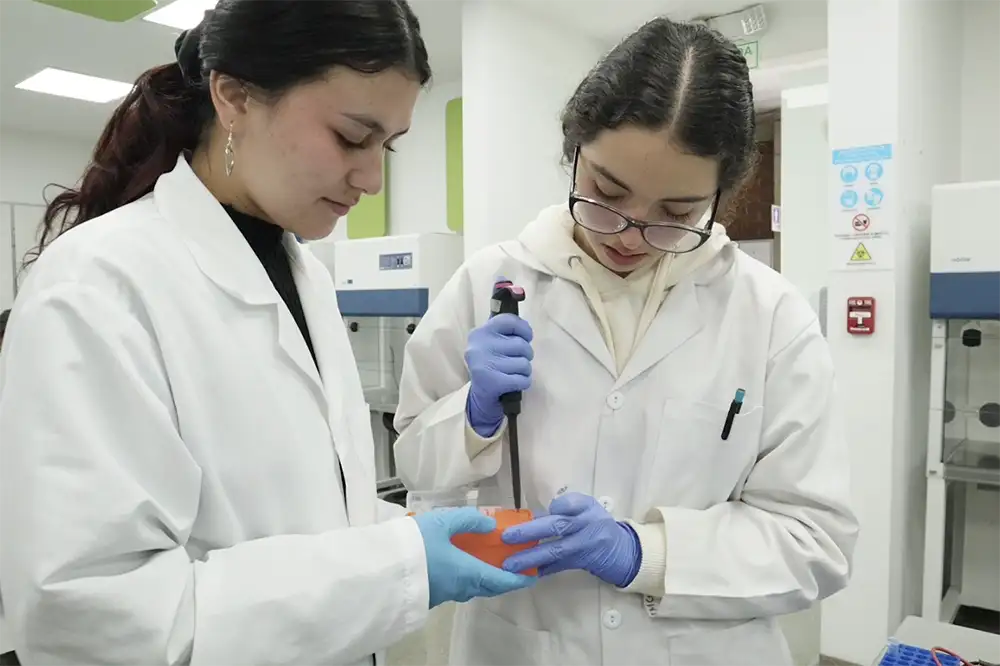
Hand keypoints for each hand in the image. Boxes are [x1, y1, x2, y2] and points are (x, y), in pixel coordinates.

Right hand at [414, 508, 534, 607]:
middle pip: (488, 586)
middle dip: (502, 578)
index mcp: (469, 573)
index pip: (502, 581)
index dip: (519, 579)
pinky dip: (466, 575)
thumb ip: (468, 520)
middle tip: (510, 565)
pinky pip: (456, 586)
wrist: (381, 569)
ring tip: (487, 560)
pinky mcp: (430, 593)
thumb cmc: (416, 544)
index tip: (531, 576)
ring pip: (471, 586)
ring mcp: (444, 593)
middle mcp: (460, 588)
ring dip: (483, 576)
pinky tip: (460, 561)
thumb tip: (489, 524)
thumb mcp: (443, 521)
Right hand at [464, 308, 532, 437]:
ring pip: (524, 363)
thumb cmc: (491, 362)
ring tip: (513, 372)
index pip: (510, 321)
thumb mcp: (491, 339)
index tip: (525, 337)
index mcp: (481, 332)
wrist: (480, 395)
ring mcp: (484, 364)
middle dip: (525, 355)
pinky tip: (515, 382)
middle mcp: (480, 346)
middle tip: (515, 360)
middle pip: (521, 345)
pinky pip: (523, 379)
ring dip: (524, 370)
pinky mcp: (492, 382)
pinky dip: (524, 382)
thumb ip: (501, 318)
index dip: (524, 329)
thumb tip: (506, 281)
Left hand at [500, 493, 641, 587]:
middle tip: (507, 537)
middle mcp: (587, 525)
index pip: (570, 504)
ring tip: (510, 564)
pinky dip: (542, 570)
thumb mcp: (587, 509)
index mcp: (587, 507)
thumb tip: (531, 517)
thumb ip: (564, 509)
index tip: (537, 510)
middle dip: (530, 532)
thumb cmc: (596, 523)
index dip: (554, 507)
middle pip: (558, 526)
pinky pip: (558, 567)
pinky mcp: (581, 563)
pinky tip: (525, 575)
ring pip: (556, 550)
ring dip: (531, 557)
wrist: (621, 550)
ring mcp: (584, 546)